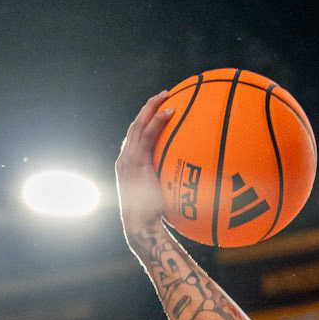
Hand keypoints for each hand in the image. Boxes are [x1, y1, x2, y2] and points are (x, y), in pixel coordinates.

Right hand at [116, 92, 173, 254]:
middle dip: (148, 107)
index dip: (146, 121)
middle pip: (135, 124)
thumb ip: (168, 183)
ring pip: (139, 124)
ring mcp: (128, 158)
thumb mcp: (160, 195)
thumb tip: (193, 182)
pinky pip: (148, 135)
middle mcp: (125, 157)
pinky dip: (158, 120)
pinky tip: (171, 111)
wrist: (141, 225)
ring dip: (152, 107)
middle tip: (164, 94)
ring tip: (167, 95)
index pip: (136, 136)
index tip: (159, 111)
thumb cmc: (154, 216)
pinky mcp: (135, 161)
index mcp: (129, 163)